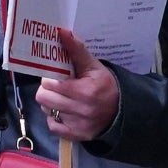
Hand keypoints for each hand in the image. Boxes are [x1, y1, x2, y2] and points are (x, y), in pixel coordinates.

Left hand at [37, 29, 121, 143]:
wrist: (124, 111)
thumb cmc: (105, 85)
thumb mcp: (94, 66)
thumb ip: (76, 50)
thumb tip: (61, 32)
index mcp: (85, 91)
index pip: (50, 84)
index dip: (50, 78)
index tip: (56, 76)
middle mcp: (81, 110)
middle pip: (43, 98)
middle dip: (47, 90)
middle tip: (57, 87)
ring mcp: (78, 125)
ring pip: (46, 110)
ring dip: (50, 103)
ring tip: (62, 98)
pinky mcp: (77, 136)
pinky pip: (53, 127)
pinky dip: (55, 119)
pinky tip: (64, 112)